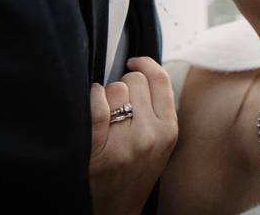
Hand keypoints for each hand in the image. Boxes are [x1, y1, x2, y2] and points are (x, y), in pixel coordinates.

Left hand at [89, 57, 177, 214]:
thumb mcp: (159, 144)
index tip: (134, 61)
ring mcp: (125, 144)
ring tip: (105, 117)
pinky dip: (91, 98)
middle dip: (123, 85)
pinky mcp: (100, 149)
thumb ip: (158, 111)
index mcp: (169, 131)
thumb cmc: (132, 174)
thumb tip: (144, 70)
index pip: (160, 79)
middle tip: (117, 105)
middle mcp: (151, 136)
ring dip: (106, 95)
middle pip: (134, 80)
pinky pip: (96, 103)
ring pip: (114, 89)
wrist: (113, 211)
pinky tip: (90, 105)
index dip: (145, 64)